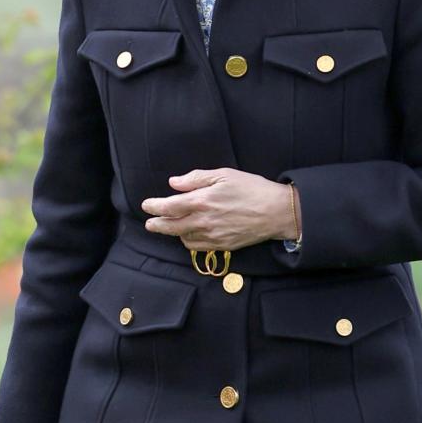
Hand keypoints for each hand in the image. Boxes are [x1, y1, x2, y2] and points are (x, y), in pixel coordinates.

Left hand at [141, 168, 296, 249]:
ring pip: (183, 238)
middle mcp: (203, 221)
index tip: (146, 206)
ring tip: (170, 227)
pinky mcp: (221, 246)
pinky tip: (189, 235)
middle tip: (149, 224)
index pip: (169, 207)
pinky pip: (197, 247)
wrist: (275, 212)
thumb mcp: (223, 175)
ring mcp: (212, 236)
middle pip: (171, 227)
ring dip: (173, 233)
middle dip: (157, 225)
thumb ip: (195, 178)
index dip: (154, 207)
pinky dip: (189, 241)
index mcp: (201, 201)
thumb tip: (174, 183)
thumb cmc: (251, 189)